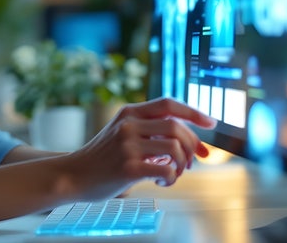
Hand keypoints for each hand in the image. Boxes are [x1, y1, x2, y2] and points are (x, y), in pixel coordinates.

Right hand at [63, 97, 215, 200]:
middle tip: (193, 161)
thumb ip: (151, 132)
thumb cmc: (104, 157)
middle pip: (177, 127)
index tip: (211, 123)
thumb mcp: (122, 133)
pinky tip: (162, 182)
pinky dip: (172, 179)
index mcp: (129, 112)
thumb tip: (195, 144)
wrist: (74, 175)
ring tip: (175, 173)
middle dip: (193, 145)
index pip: (169, 104)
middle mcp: (128, 125)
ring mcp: (127, 145)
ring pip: (175, 149)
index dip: (194, 112)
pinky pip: (167, 171)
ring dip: (183, 164)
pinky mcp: (128, 167)